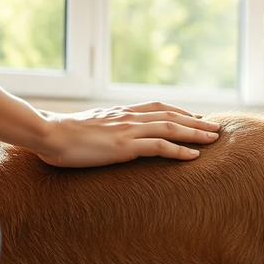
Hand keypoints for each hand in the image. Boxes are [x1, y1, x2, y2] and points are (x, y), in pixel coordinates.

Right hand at [33, 101, 220, 167]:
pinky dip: (179, 150)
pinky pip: (159, 146)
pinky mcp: (124, 146)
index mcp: (120, 112)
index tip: (196, 117)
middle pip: (171, 115)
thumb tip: (106, 137)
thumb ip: (103, 128)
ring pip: (171, 127)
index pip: (158, 107)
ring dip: (196, 133)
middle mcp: (128, 117)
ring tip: (214, 139)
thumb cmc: (61, 135)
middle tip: (216, 128)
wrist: (47, 133)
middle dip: (197, 122)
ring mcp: (128, 130)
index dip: (180, 111)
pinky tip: (194, 156)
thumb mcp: (88, 127)